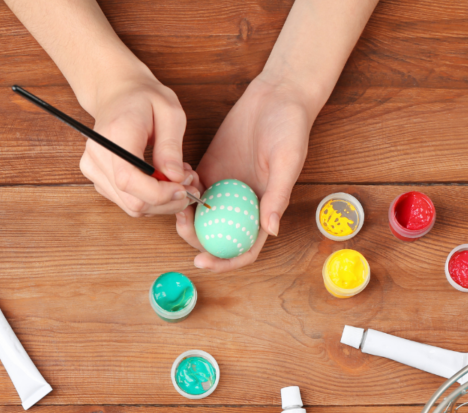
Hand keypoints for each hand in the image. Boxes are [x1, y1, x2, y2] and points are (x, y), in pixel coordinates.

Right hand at [80, 75, 202, 216]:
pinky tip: (162, 182)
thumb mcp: (169, 113)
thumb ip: (171, 147)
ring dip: (162, 202)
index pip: (128, 180)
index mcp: (115, 135)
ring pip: (132, 207)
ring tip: (178, 180)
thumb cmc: (144, 99)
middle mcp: (98, 155)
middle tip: (189, 186)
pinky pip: (128, 202)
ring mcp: (94, 169)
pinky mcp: (98, 179)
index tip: (184, 189)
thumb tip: (176, 178)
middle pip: (132, 201)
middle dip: (167, 201)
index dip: (159, 194)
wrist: (117, 93)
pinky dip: (150, 199)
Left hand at [176, 75, 312, 271]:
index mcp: (263, 211)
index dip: (223, 262)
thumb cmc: (290, 128)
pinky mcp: (210, 168)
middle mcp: (242, 206)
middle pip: (216, 238)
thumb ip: (278, 196)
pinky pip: (191, 187)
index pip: (243, 250)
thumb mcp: (287, 161)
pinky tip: (180, 173)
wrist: (277, 95)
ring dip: (185, 215)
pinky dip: (182, 186)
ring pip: (200, 216)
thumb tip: (270, 231)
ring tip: (176, 198)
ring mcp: (224, 189)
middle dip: (195, 239)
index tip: (202, 261)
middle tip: (181, 224)